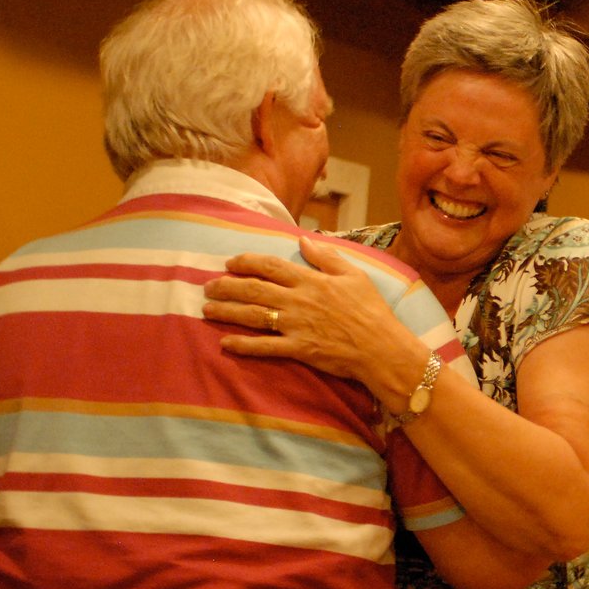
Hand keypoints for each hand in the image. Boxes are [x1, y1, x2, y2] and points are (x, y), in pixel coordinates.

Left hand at [202, 235, 409, 385]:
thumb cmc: (371, 311)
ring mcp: (295, 326)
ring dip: (227, 311)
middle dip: (227, 286)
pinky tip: (226, 343)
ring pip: (253, 315)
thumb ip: (326, 256)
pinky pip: (265, 347)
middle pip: (254, 289)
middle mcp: (298, 300)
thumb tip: (303, 239)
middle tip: (208, 286)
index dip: (247, 262)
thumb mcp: (354, 275)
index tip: (230, 262)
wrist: (381, 347)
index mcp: (311, 280)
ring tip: (207, 310)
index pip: (271, 266)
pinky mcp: (298, 349)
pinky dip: (243, 345)